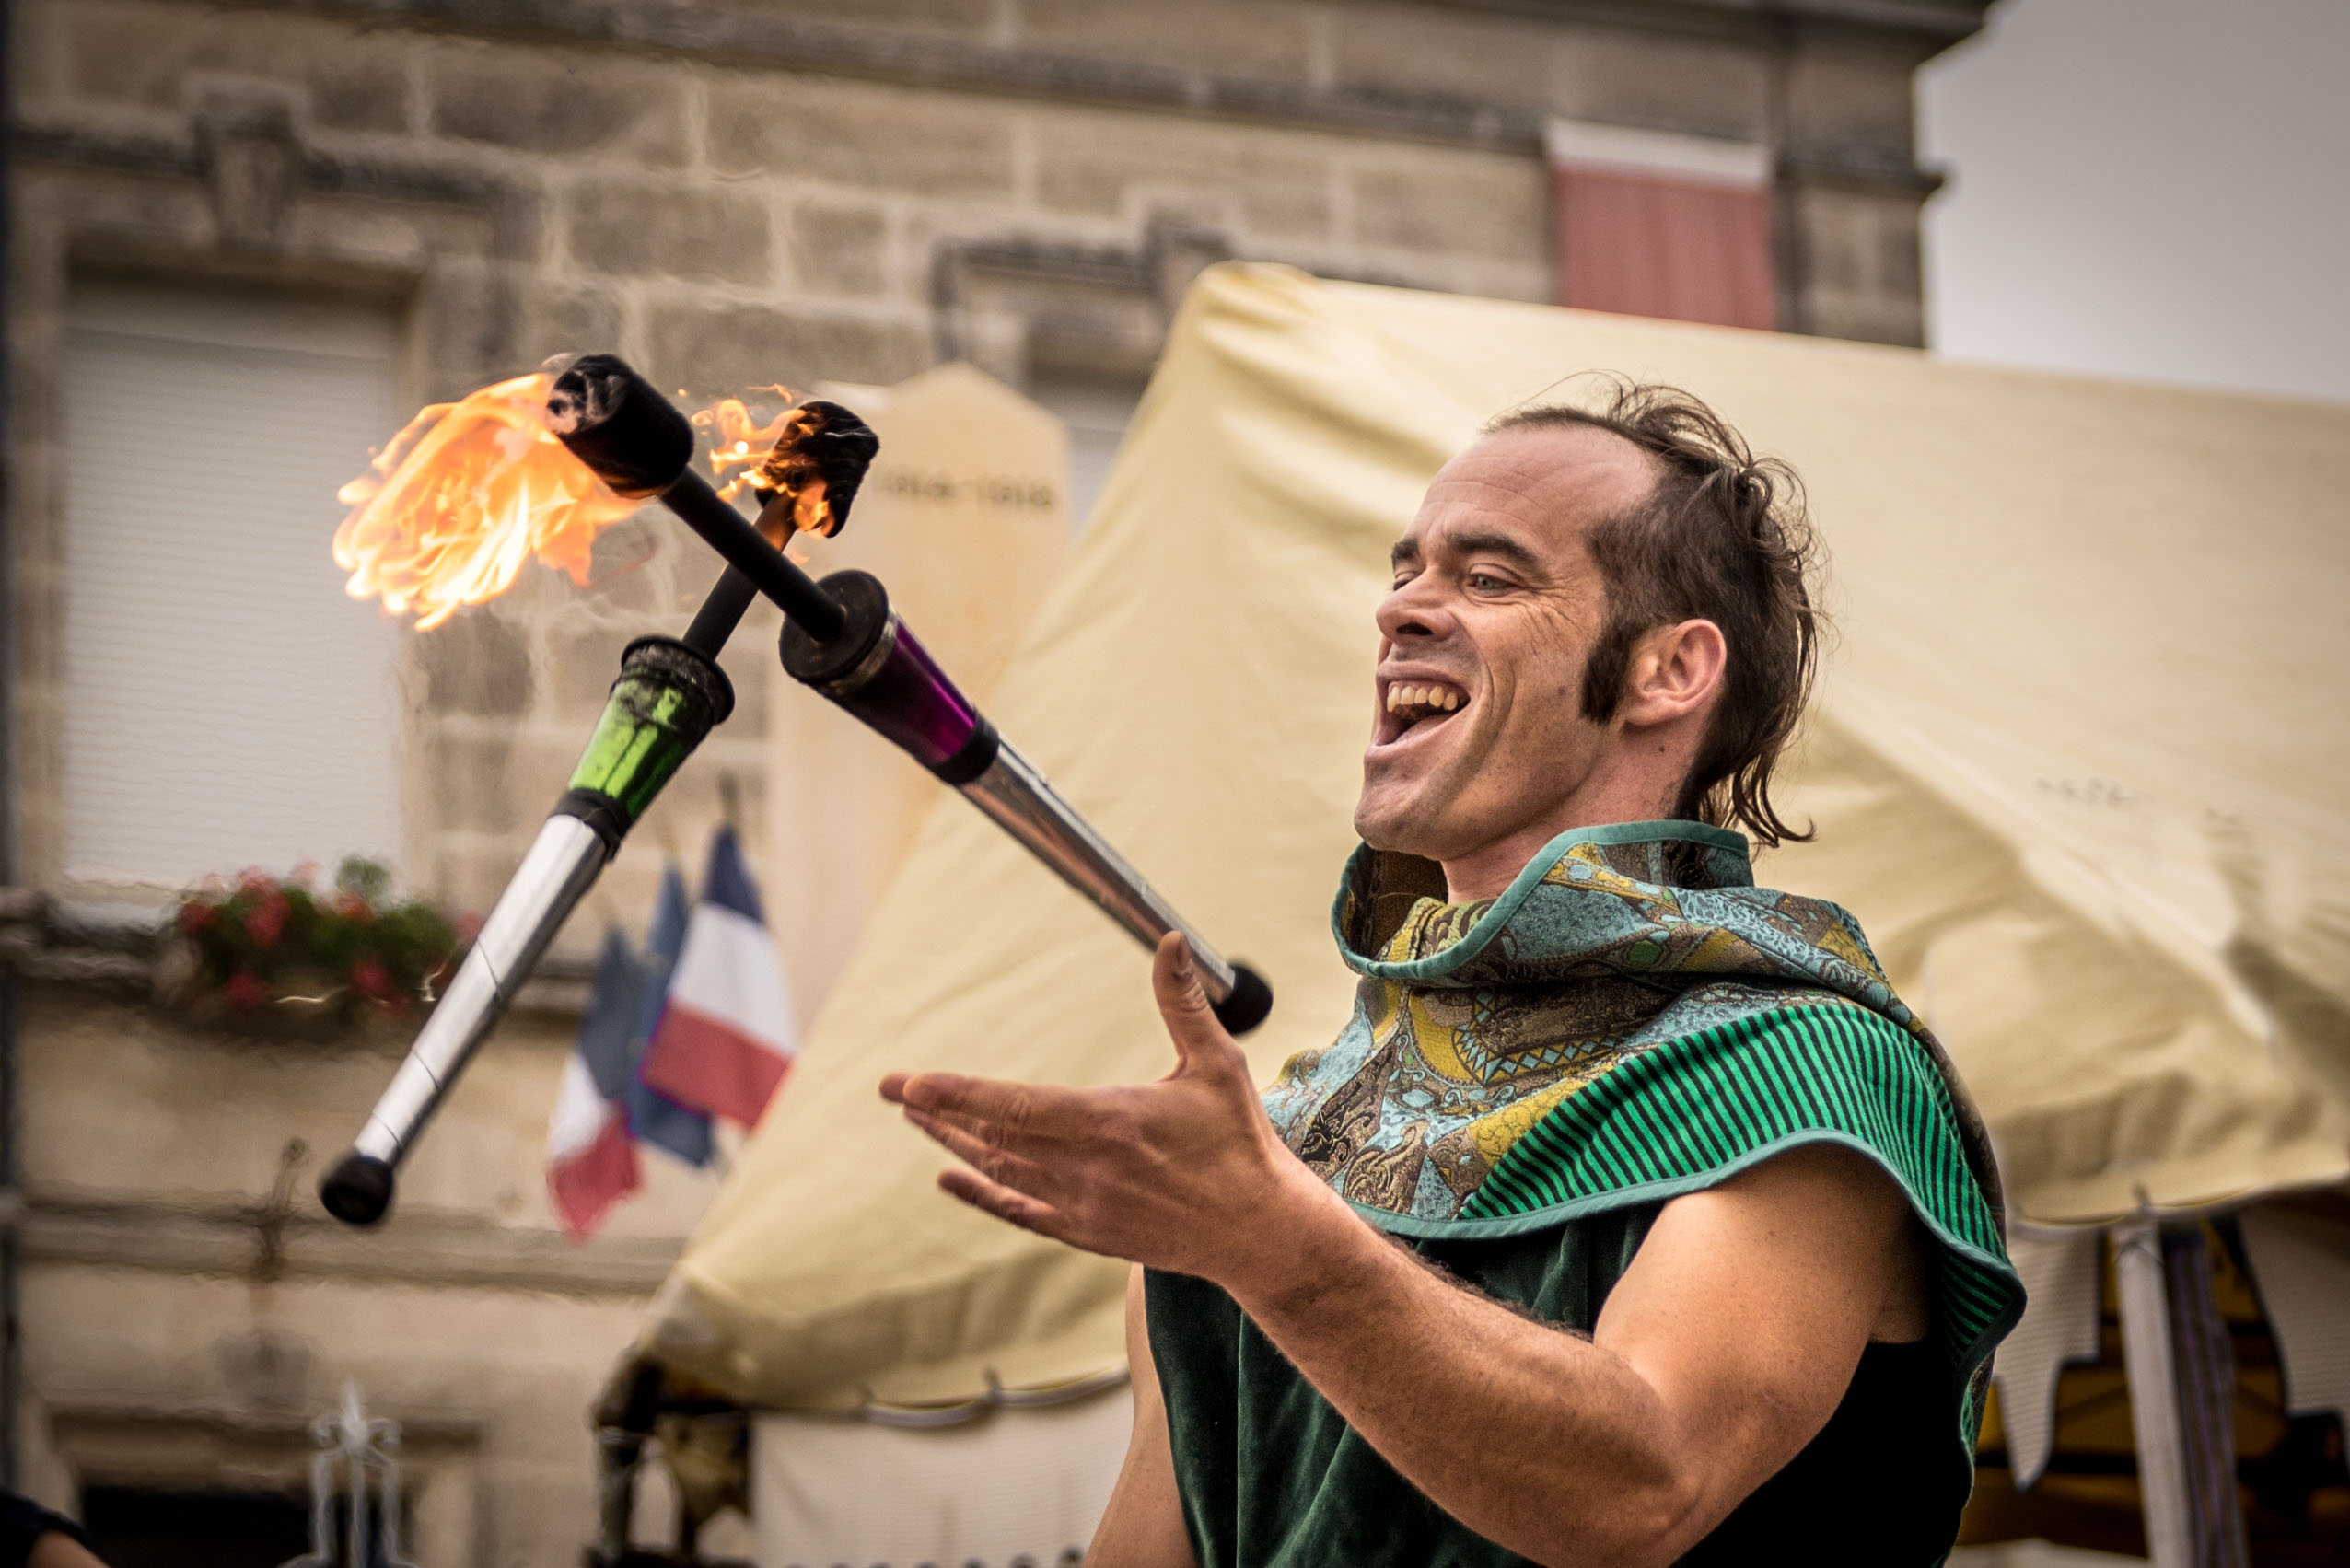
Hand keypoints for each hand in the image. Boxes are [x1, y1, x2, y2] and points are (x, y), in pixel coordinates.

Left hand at [880, 933, 1346, 1290]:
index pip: (1014, 1106)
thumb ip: (1183, 1003)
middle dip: (938, 1113)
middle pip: (992, 1139)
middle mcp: (1085, 1169)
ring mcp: (1082, 1206)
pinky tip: (949, 1179)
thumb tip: (1170, 940)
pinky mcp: (1087, 1233)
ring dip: (954, 1144)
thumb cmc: (1240, 1144)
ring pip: (1000, 1172)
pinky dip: (981, 1195)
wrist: (1259, 1233)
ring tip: (917, 1120)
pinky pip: (1020, 1212)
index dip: (956, 1094)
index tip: (908, 1084)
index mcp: (1110, 1123)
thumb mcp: (1216, 1065)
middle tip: (893, 1091)